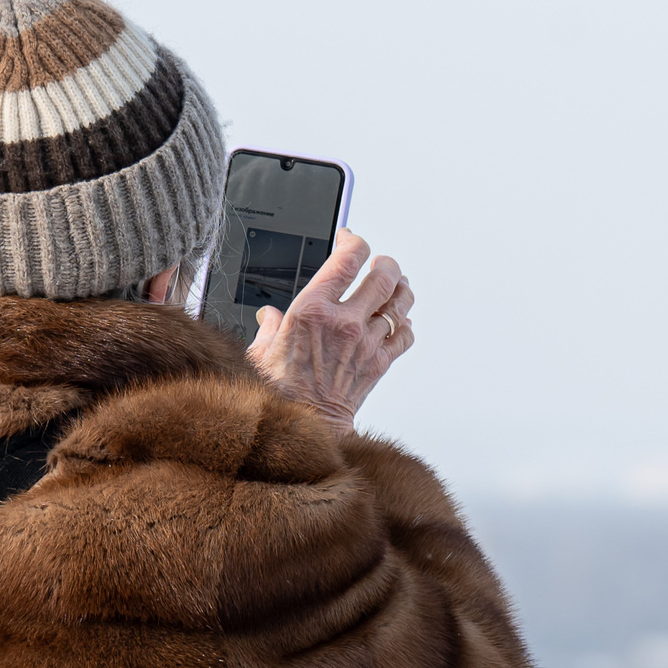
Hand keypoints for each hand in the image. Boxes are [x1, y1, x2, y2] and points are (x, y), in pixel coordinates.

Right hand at [247, 229, 414, 435]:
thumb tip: (268, 317)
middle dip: (385, 263)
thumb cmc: (279, 393)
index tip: (349, 239)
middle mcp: (345, 322)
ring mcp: (366, 343)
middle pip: (383, 276)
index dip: (353, 240)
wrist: (304, 428)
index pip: (347, 259)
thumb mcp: (262, 351)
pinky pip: (404, 336)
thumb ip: (269, 327)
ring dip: (401, 289)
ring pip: (400, 303)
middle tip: (380, 262)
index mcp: (313, 310)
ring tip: (397, 284)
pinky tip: (399, 322)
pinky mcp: (379, 364)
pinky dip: (405, 325)